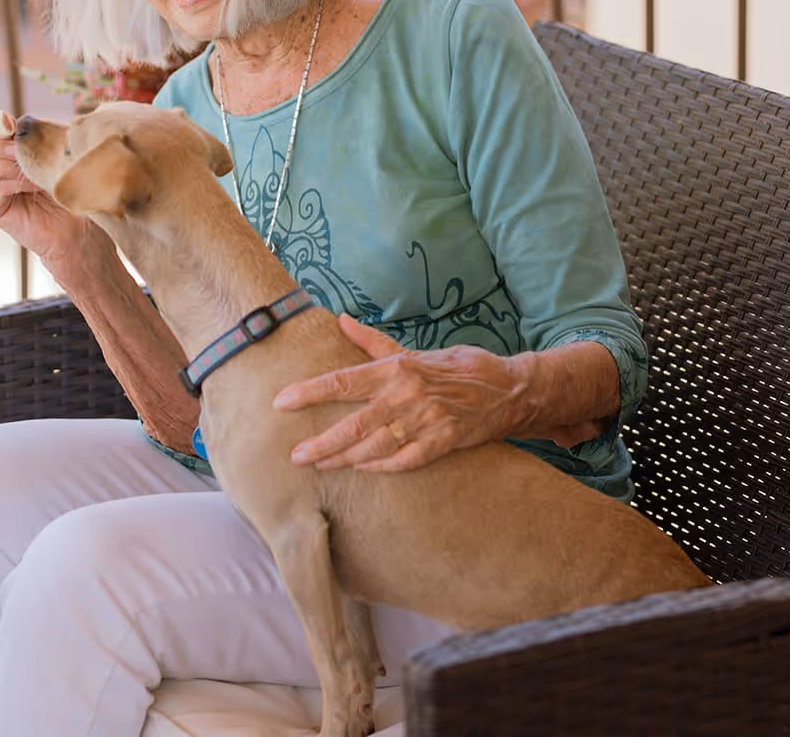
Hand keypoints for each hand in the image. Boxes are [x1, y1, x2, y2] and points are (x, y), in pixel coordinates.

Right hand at [0, 110, 87, 260]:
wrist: (76, 217)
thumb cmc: (65, 179)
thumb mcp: (53, 149)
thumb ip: (34, 133)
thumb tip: (16, 122)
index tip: (5, 123)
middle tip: (19, 150)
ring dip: (4, 165)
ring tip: (30, 171)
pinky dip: (11, 184)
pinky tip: (33, 186)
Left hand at [273, 315, 527, 472]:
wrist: (508, 388)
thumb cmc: (456, 367)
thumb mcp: (414, 351)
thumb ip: (373, 343)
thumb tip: (340, 320)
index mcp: (396, 369)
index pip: (343, 381)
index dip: (309, 392)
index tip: (281, 402)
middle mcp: (407, 394)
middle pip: (354, 423)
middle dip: (321, 443)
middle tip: (295, 456)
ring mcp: (427, 420)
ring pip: (376, 446)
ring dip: (345, 458)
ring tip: (320, 466)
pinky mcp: (445, 441)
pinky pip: (406, 460)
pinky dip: (382, 467)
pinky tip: (363, 469)